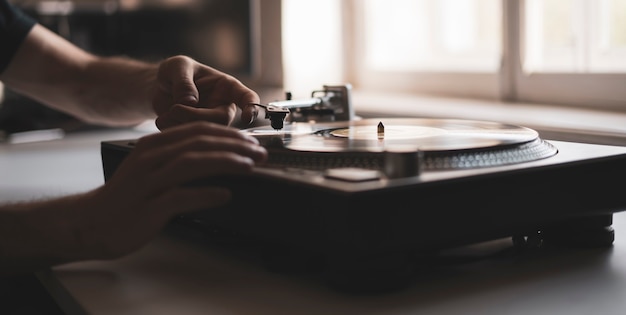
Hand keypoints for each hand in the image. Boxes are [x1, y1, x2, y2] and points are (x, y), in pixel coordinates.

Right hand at [74, 122, 266, 258]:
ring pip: (192, 162)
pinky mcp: (147, 207)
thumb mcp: (151, 168)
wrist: (92, 222)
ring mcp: (148, 182)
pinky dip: (205, 194)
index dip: (229, 134)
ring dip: (226, 162)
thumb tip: (218, 155)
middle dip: (235, 145)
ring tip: (249, 166)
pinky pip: (180, 196)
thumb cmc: (128, 197)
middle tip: (260, 153)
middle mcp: (151, 158)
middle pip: (199, 142)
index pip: (197, 130)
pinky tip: (225, 195)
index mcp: (154, 145)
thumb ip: (178, 158)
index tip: (251, 141)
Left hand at [152, 55, 259, 129]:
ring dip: (181, 123)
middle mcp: (222, 107)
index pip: (247, 97)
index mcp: (226, 87)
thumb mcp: (178, 66)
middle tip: (175, 108)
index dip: (251, 108)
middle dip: (196, 116)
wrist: (159, 87)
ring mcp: (210, 123)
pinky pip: (189, 138)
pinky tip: (164, 119)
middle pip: (222, 120)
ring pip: (205, 132)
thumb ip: (183, 81)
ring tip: (168, 111)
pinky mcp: (195, 134)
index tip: (247, 117)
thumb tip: (190, 101)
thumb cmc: (176, 72)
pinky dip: (171, 129)